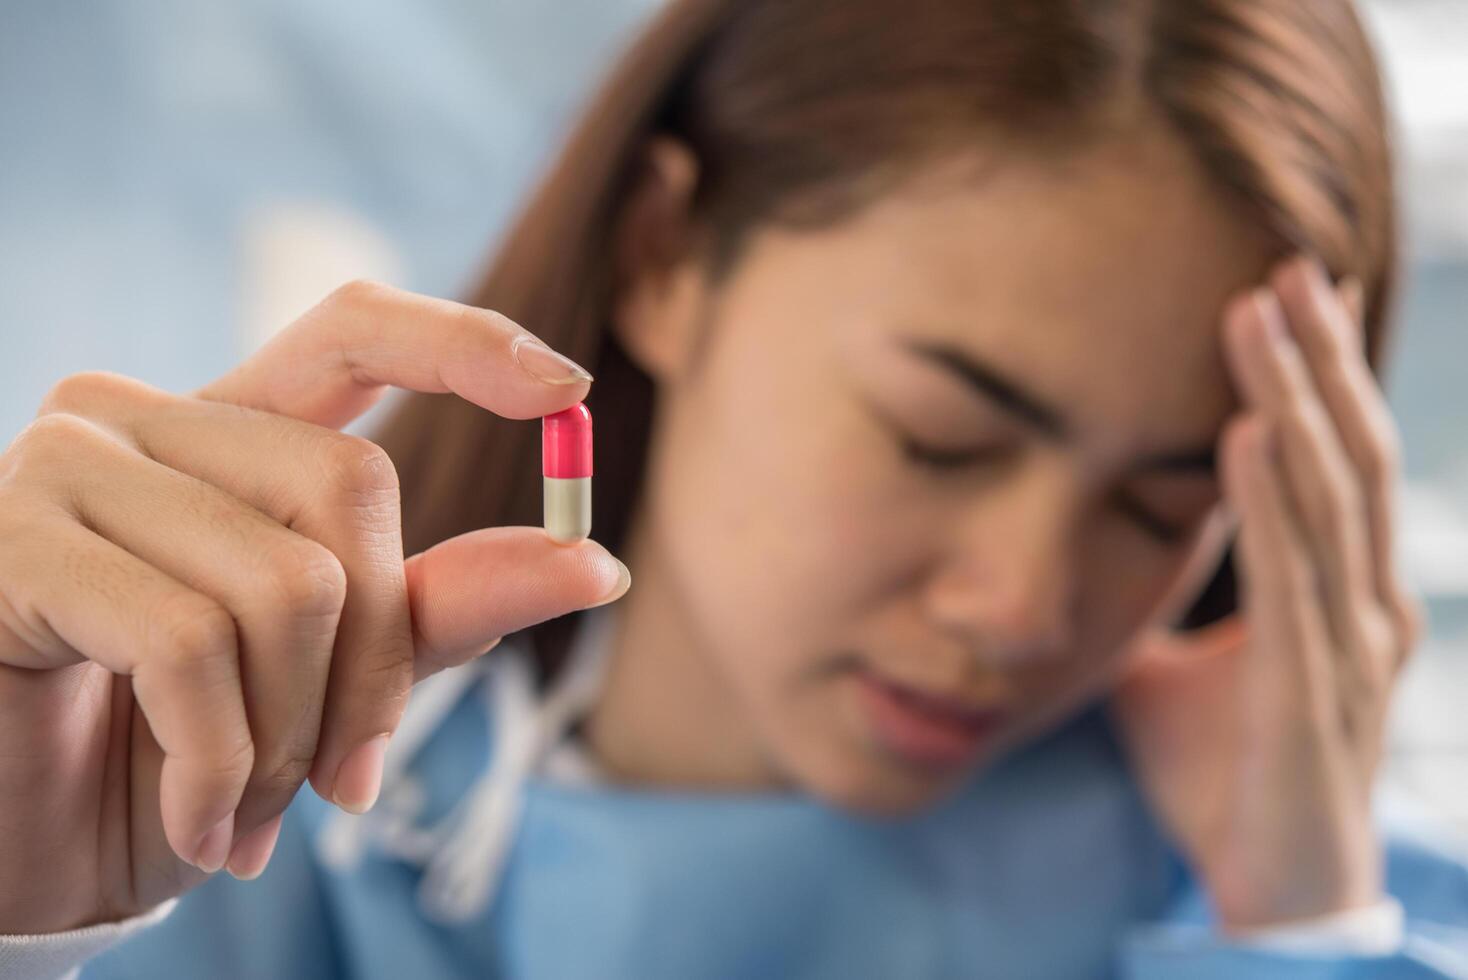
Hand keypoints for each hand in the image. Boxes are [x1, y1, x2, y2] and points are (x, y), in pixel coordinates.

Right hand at [0, 281, 628, 932]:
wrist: (26, 856)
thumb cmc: (172, 756)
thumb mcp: (331, 684)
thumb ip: (441, 609)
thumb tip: (594, 564)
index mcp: (227, 431)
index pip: (353, 329)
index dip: (463, 343)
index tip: (569, 390)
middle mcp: (140, 418)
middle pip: (352, 487)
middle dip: (377, 665)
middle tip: (345, 782)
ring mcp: (63, 464)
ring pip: (285, 581)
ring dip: (291, 737)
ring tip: (248, 811)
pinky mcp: (7, 541)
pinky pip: (189, 640)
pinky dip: (221, 760)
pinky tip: (198, 823)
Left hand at [1111, 256, 1423, 931]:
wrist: (1263, 889)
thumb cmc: (1219, 772)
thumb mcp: (1168, 662)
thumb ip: (1142, 600)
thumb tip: (1079, 545)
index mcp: (1336, 590)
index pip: (1334, 459)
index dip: (1318, 376)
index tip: (1285, 289)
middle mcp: (1360, 605)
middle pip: (1346, 456)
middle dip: (1317, 358)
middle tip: (1284, 262)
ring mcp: (1348, 650)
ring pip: (1328, 500)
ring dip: (1295, 399)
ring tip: (1257, 313)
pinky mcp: (1312, 698)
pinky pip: (1293, 584)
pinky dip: (1272, 502)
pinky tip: (1248, 432)